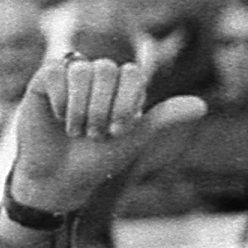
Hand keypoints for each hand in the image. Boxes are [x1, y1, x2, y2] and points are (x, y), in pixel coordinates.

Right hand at [5, 53, 205, 219]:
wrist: (61, 178)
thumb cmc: (98, 159)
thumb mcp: (135, 138)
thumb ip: (164, 118)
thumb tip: (203, 106)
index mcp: (121, 86)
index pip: (132, 73)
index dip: (125, 102)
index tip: (118, 131)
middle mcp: (97, 75)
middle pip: (106, 69)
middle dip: (102, 109)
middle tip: (95, 135)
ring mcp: (71, 75)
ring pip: (81, 70)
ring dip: (81, 108)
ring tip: (76, 131)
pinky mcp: (45, 79)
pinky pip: (56, 72)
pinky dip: (60, 101)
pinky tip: (57, 118)